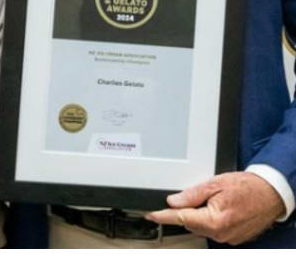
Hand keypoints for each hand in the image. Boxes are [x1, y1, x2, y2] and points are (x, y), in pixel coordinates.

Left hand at [145, 171, 284, 244]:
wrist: (271, 194)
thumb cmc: (248, 187)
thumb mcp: (215, 183)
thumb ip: (192, 194)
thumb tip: (173, 201)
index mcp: (214, 220)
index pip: (180, 218)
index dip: (163, 216)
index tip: (150, 215)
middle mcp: (220, 233)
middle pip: (189, 223)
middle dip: (186, 210)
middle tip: (195, 195)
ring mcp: (227, 237)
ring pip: (200, 227)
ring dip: (199, 215)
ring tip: (213, 200)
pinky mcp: (232, 237)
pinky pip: (213, 229)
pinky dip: (210, 219)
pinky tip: (219, 207)